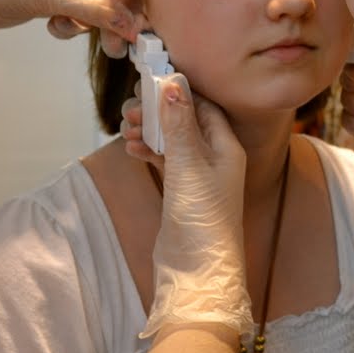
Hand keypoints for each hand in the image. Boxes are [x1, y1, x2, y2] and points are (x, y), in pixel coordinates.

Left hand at [0, 0, 135, 62]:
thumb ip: (95, 10)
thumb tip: (133, 25)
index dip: (126, 8)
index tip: (135, 35)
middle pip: (105, 0)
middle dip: (108, 22)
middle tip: (115, 49)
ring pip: (88, 13)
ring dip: (82, 26)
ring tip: (63, 28)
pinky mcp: (44, 4)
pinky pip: (70, 19)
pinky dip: (66, 28)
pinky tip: (52, 26)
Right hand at [142, 74, 253, 338]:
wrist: (197, 271)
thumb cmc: (201, 217)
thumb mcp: (187, 163)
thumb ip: (178, 123)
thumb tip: (172, 83)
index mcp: (227, 148)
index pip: (205, 106)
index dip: (180, 91)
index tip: (152, 81)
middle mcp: (217, 160)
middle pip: (186, 122)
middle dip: (159, 111)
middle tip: (131, 107)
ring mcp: (200, 178)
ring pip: (173, 142)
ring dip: (150, 131)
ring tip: (126, 127)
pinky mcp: (183, 195)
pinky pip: (166, 162)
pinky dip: (150, 152)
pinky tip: (132, 148)